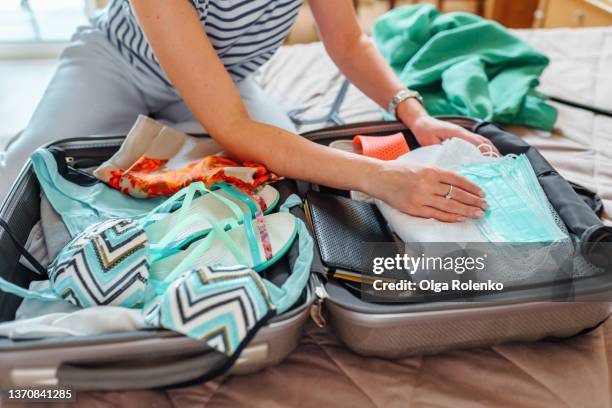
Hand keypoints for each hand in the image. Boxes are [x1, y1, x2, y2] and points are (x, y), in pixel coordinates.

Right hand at [365, 159, 487, 222]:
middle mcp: (427, 184)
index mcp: (431, 171)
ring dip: (466, 211)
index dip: (472, 188)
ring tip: (477, 213)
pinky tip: (460, 218)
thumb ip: (438, 173)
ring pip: (449, 206)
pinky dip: (450, 217)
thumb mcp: (421, 165)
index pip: (458, 180)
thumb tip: (458, 183)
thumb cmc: (399, 170)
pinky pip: (436, 215)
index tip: (482, 193)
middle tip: (485, 206)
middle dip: (473, 201)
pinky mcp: (414, 209)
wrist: (379, 178)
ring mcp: (421, 198)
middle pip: (456, 194)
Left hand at [396, 100, 497, 152]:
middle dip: (493, 151)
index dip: (486, 151)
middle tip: (501, 163)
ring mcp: (462, 134)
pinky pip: (475, 142)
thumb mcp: (432, 141)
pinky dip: (482, 149)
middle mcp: (463, 132)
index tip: (495, 160)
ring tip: (497, 162)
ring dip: (490, 150)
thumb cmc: (425, 131)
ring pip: (480, 141)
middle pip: (483, 141)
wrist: (420, 122)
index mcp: (458, 133)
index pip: (476, 142)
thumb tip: (454, 160)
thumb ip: (442, 149)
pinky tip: (485, 158)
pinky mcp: (460, 137)